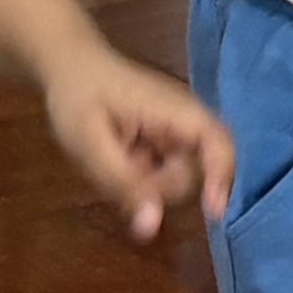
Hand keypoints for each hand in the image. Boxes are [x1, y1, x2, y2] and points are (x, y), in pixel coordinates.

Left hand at [40, 37, 232, 239]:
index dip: (223, 178)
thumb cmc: (78, 96)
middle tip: (114, 177)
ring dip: (145, 184)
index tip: (213, 214)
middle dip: (158, 188)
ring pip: (175, 178)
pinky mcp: (163, 142)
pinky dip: (140, 178)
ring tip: (108, 163)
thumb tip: (151, 227)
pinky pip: (161, 173)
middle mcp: (184, 122)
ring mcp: (174, 132)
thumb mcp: (90, 143)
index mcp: (175, 111)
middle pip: (192, 173)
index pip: (218, 142)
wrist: (68, 66)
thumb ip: (123, 183)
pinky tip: (114, 162)